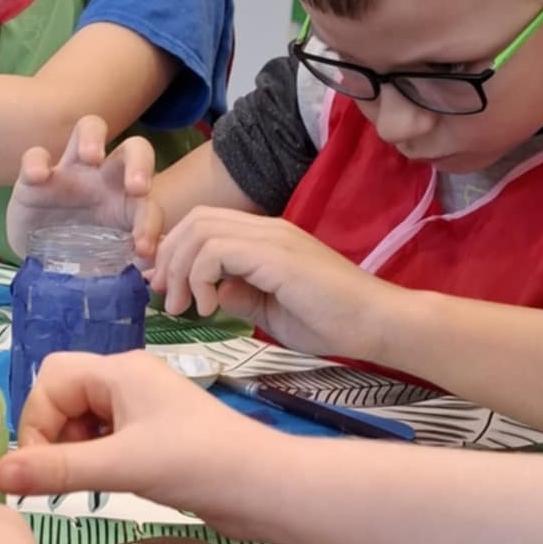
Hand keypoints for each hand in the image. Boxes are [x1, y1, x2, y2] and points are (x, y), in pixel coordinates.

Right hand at [0, 350, 259, 525]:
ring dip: (71, 450)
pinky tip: (107, 482)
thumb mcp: (123, 466)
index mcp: (119, 370)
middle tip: (59, 474)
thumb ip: (57, 470)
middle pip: (62, 393)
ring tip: (86, 482)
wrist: (264, 487)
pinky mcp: (152, 433)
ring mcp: (141, 407)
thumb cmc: (199, 464)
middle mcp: (127, 380)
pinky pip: (103, 436)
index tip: (38, 468)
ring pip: (81, 418)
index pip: (50, 379)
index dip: (34, 422)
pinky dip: (93, 457)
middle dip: (50, 434)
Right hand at [8, 117, 163, 262]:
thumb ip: (129, 260)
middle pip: (134, 148)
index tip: (142, 249)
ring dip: (94, 137)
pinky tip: (38, 178)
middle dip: (140, 163)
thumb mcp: (104, 262)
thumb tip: (158, 267)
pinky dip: (36, 161)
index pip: (149, 203)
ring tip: (92, 158)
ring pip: (90, 128)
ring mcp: (70, 171)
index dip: (151, 223)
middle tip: (136, 188)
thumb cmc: (79, 256)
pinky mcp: (34, 177)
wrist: (37, 261)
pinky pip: (36, 155)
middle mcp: (104, 178)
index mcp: (126, 202)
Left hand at [153, 208, 386, 356]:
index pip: (206, 224)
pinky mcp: (275, 254)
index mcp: (266, 239)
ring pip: (200, 230)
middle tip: (166, 298)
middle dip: (169, 258)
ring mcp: (272, 238)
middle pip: (196, 220)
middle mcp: (266, 229)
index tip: (167, 289)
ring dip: (180, 269)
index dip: (176, 252)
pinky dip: (200, 278)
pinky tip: (208, 308)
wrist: (376, 323)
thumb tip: (212, 293)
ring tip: (184, 307)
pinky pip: (217, 250)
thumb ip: (241, 298)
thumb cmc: (333, 322)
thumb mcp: (272, 313)